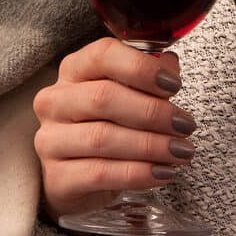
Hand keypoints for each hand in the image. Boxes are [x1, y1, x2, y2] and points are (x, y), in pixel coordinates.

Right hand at [33, 37, 196, 218]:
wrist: (76, 180)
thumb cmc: (104, 128)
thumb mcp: (126, 98)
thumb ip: (147, 78)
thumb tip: (170, 66)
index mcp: (73, 71)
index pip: (102, 55)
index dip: (141, 68)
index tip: (174, 85)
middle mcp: (55, 101)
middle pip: (104, 97)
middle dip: (153, 112)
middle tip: (185, 125)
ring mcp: (50, 140)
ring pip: (102, 138)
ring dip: (150, 145)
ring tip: (180, 151)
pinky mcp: (56, 177)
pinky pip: (100, 173)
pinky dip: (137, 174)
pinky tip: (162, 173)